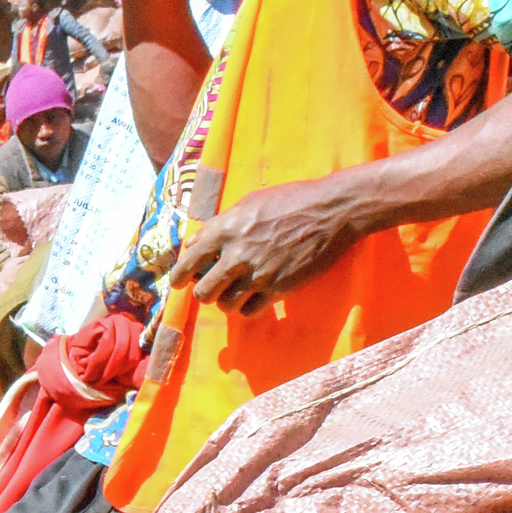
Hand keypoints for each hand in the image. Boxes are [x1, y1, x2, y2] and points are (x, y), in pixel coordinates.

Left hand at [164, 173, 369, 311]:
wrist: (331, 210)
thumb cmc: (291, 200)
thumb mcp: (248, 203)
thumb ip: (219, 225)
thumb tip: (193, 244)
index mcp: (225, 230)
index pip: (188, 262)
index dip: (179, 277)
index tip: (179, 283)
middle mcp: (236, 254)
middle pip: (202, 292)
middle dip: (204, 293)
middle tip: (212, 289)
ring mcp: (257, 273)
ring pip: (225, 305)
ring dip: (227, 302)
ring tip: (235, 293)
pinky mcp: (278, 288)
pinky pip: (249, 311)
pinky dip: (248, 308)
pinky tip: (254, 298)